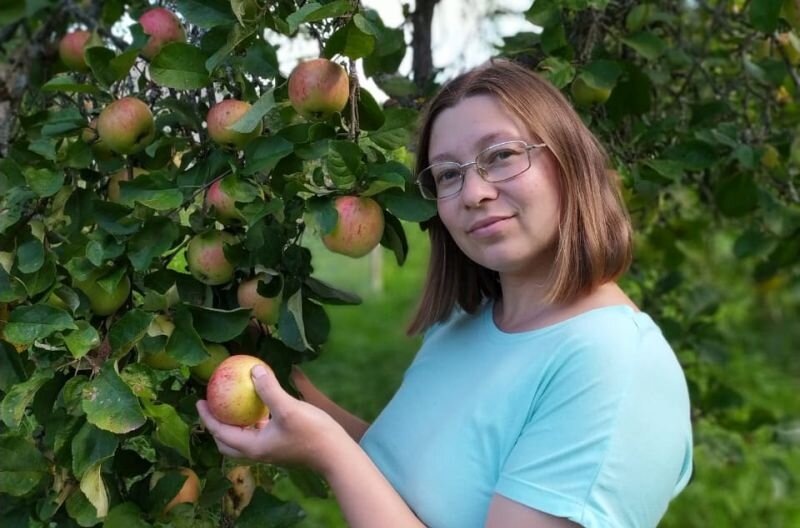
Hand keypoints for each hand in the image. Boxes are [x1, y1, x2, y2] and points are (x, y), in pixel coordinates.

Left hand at [196, 364, 347, 474]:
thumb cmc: (312, 432)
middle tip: (211, 406)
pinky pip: (258, 433)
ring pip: (243, 439)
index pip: (220, 433)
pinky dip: (252, 422)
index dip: (207, 417)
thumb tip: (253, 369)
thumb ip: (269, 389)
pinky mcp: (282, 446)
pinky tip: (260, 407)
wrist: (335, 454)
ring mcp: (271, 450)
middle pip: (227, 442)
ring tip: (231, 405)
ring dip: (234, 425)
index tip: (198, 401)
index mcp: (253, 446)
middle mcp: (259, 451)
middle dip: (216, 425)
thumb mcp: (288, 408)